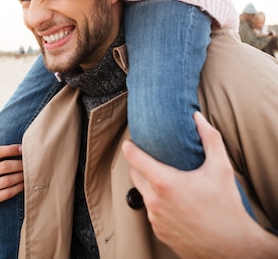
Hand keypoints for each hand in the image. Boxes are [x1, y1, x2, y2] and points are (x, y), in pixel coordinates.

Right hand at [0, 144, 23, 229]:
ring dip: (20, 176)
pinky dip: (18, 187)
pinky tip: (23, 184)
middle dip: (19, 164)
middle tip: (28, 162)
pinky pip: (8, 192)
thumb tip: (14, 141)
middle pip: (5, 166)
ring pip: (8, 180)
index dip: (10, 149)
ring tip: (27, 173)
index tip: (22, 148)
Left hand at [122, 112, 276, 258]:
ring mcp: (156, 220)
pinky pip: (152, 214)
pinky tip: (175, 202)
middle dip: (140, 165)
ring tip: (167, 180)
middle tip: (153, 159)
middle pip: (135, 175)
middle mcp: (155, 202)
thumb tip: (197, 117)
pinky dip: (158, 205)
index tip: (130, 141)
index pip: (134, 158)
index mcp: (164, 182)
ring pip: (144, 195)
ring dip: (150, 186)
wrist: (234, 248)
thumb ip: (209, 137)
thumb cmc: (227, 207)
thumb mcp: (221, 167)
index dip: (129, 147)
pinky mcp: (160, 234)